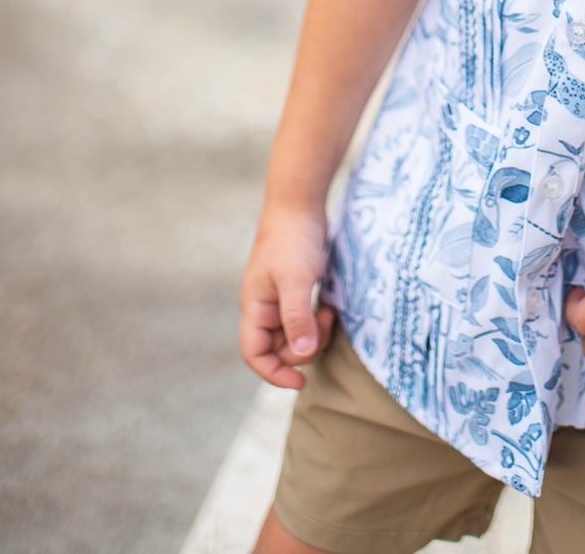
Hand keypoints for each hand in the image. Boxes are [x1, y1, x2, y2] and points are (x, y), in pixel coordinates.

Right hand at [239, 205, 335, 389]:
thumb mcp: (296, 280)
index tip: (301, 381)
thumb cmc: (293, 240)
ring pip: (294, 335)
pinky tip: (329, 307)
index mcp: (255, 307)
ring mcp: (280, 298)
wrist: (300, 203)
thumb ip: (297, 318)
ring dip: (313, 333)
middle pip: (278, 348)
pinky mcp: (296, 289)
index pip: (254, 354)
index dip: (274, 373)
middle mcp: (264, 306)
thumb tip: (301, 356)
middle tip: (325, 324)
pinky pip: (305, 319)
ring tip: (329, 312)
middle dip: (303, 347)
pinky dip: (317, 321)